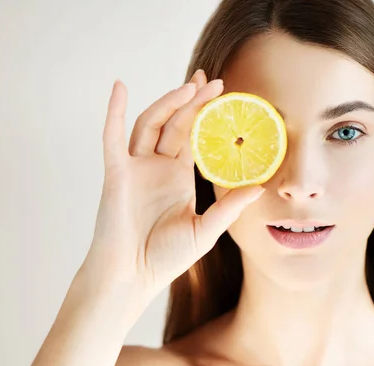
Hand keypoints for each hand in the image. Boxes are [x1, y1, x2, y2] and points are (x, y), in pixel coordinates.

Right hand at [82, 70, 263, 299]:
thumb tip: (261, 187)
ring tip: (190, 87)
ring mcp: (136, 167)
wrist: (133, 276)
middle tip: (213, 81)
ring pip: (151, 124)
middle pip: (176, 123)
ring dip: (168, 103)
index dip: (206, 115)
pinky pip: (113, 137)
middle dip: (192, 101)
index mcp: (178, 176)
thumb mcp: (207, 229)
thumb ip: (230, 207)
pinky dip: (114, 111)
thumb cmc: (166, 257)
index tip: (223, 95)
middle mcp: (157, 166)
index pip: (195, 136)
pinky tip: (120, 87)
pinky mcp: (117, 173)